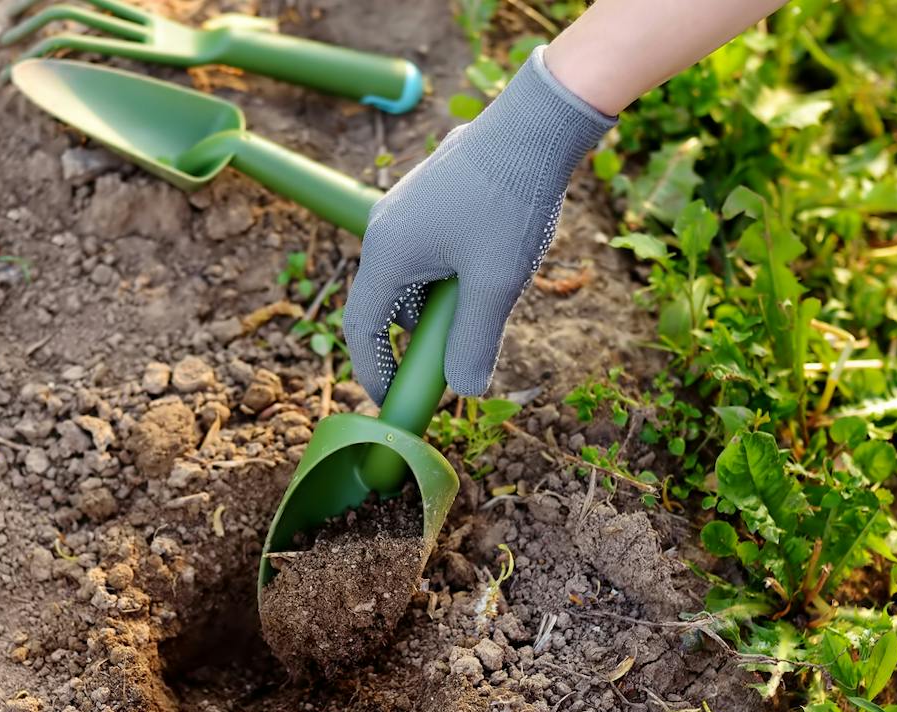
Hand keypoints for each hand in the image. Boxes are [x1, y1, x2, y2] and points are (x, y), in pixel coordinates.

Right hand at [342, 46, 613, 403]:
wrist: (535, 124)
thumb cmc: (510, 201)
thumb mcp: (495, 283)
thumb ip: (473, 341)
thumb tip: (464, 391)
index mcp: (387, 253)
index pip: (361, 328)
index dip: (375, 372)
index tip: (399, 402)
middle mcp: (384, 229)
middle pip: (387, 305)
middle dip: (416, 342)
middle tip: (452, 366)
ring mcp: (405, 210)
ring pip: (412, 279)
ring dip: (439, 308)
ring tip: (487, 312)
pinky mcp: (430, 197)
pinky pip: (428, 253)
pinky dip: (449, 278)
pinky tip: (493, 273)